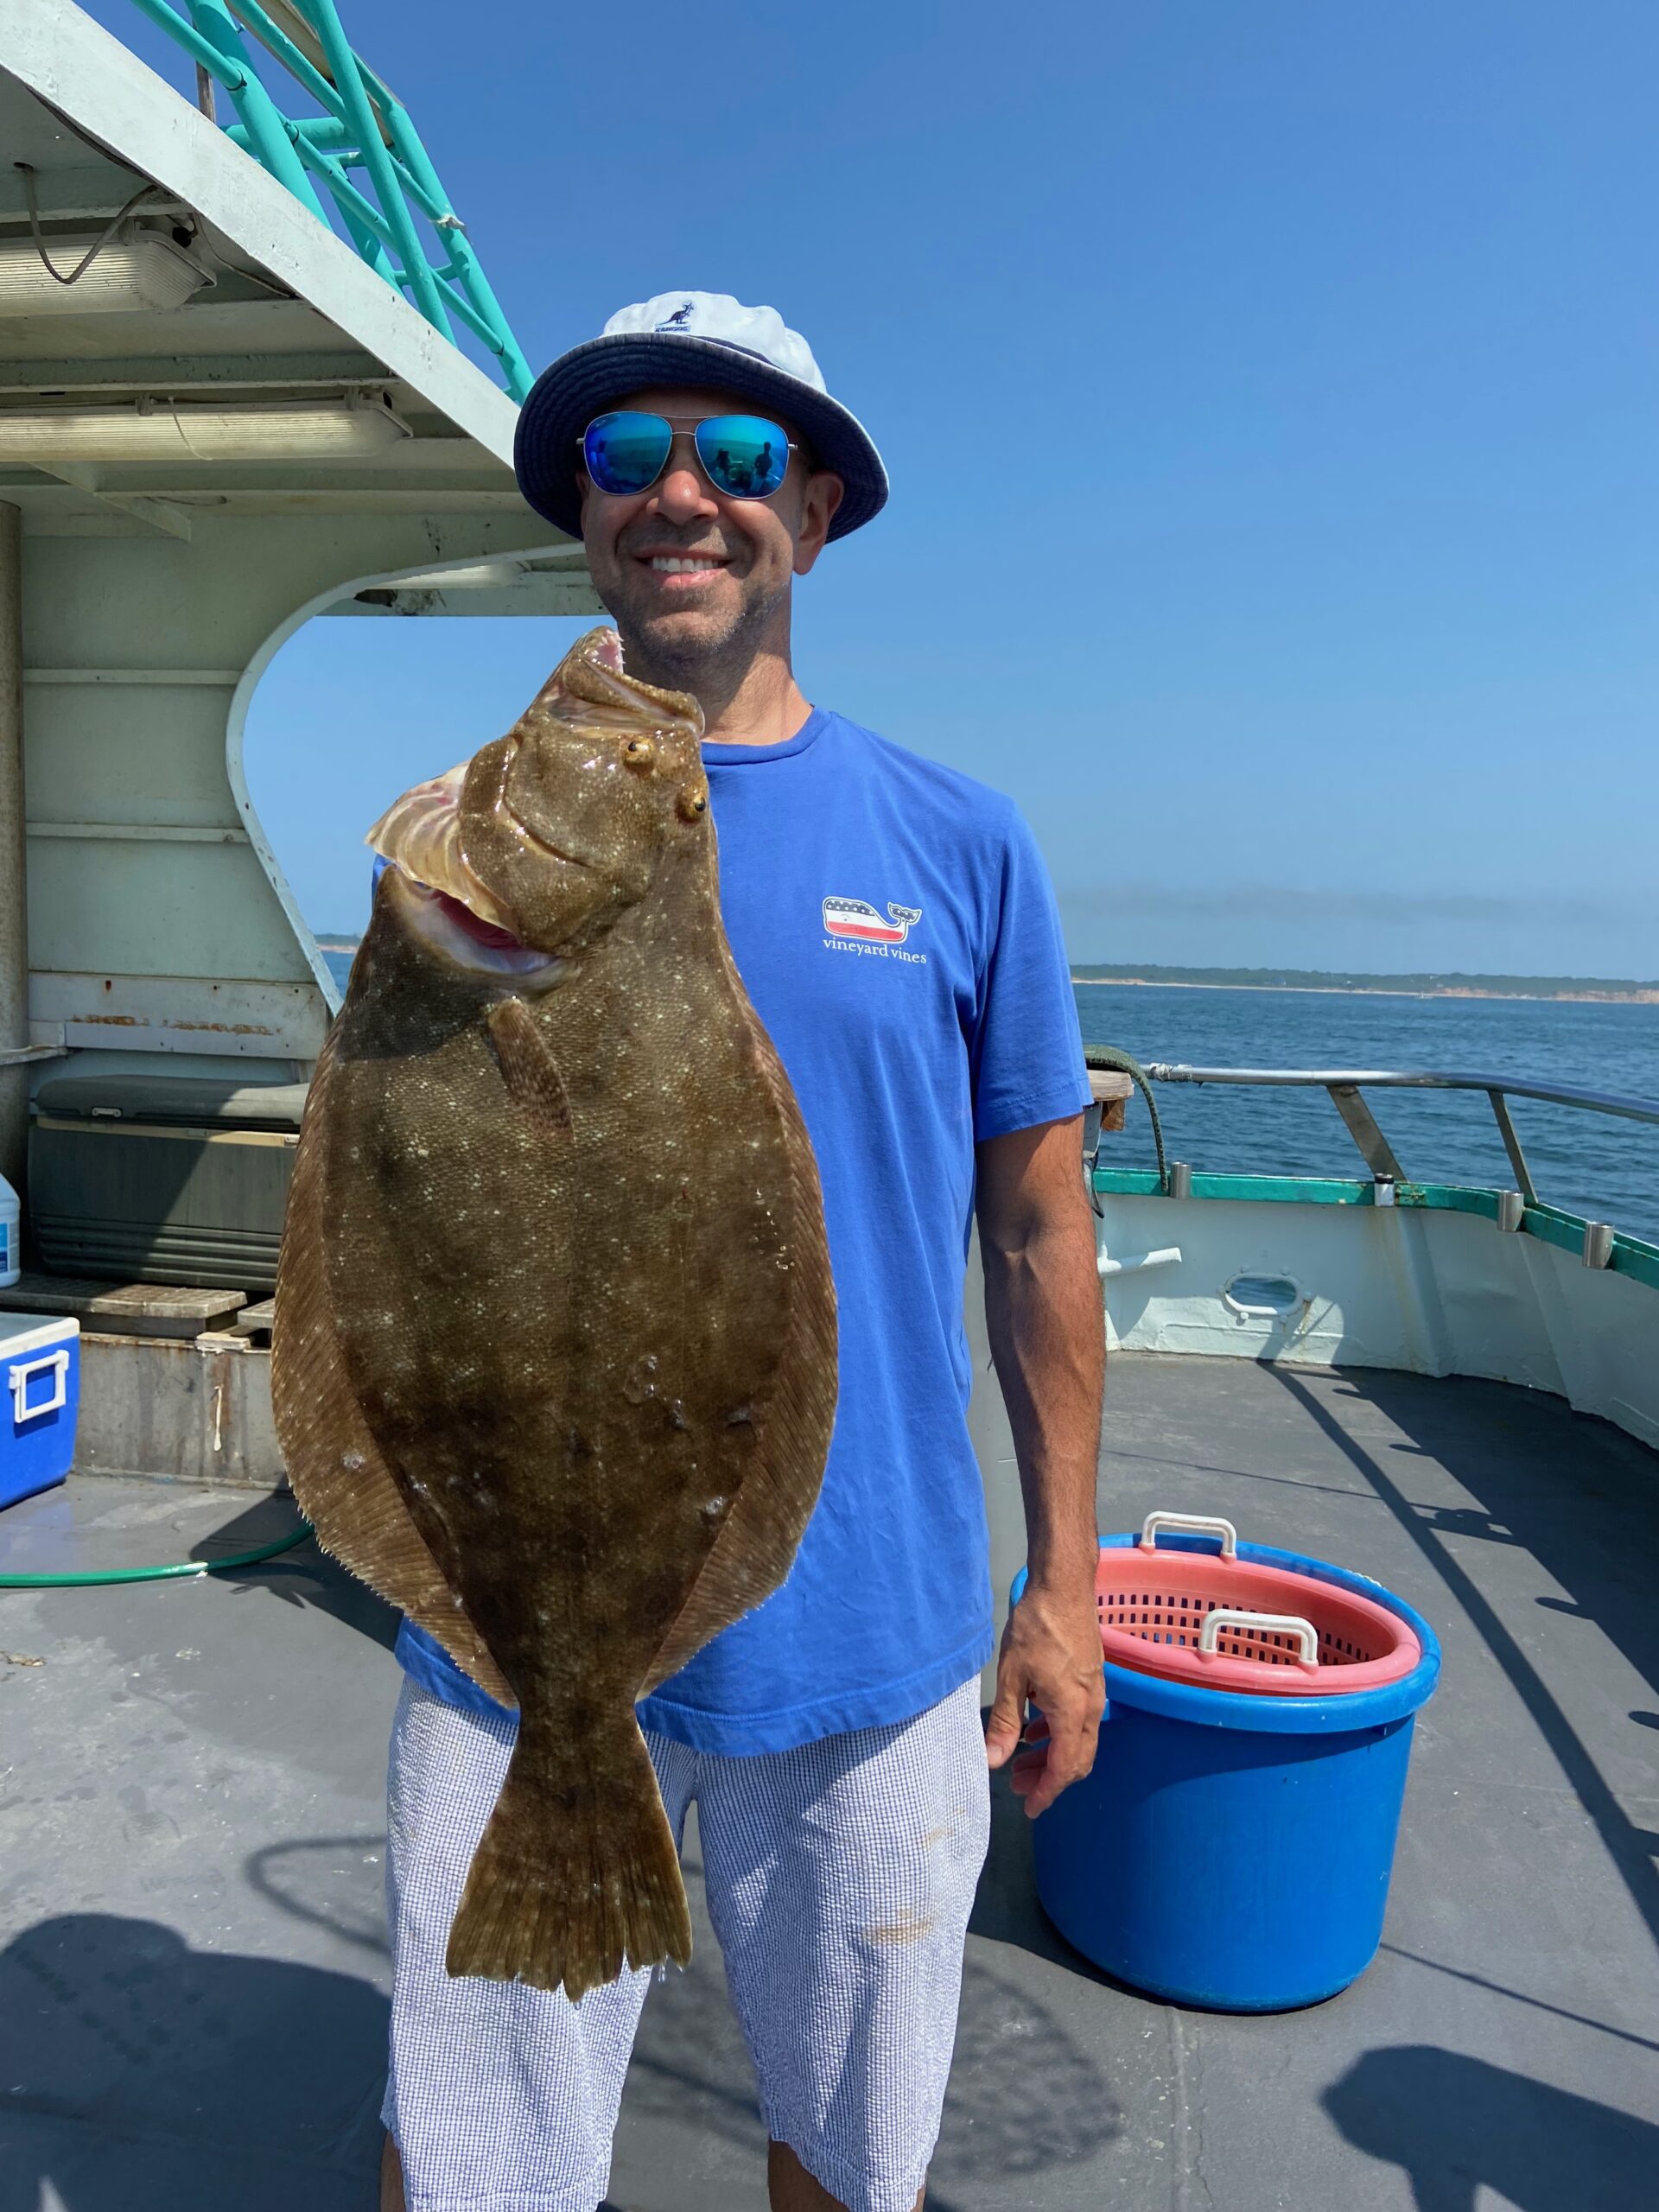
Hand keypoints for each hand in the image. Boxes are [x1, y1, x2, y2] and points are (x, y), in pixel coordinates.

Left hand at [984, 1577, 1104, 1818]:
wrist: (1064, 1587)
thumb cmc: (1037, 1629)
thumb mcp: (1012, 1677)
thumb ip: (1006, 1723)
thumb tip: (993, 1762)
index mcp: (1072, 1712)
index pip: (1063, 1768)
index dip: (1047, 1793)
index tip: (1030, 1809)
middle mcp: (1090, 1708)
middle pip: (1077, 1760)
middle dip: (1049, 1779)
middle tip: (1019, 1786)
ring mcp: (1094, 1693)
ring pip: (1078, 1741)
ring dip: (1052, 1756)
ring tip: (1021, 1760)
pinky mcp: (1090, 1679)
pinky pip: (1078, 1720)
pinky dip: (1058, 1733)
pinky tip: (1035, 1727)